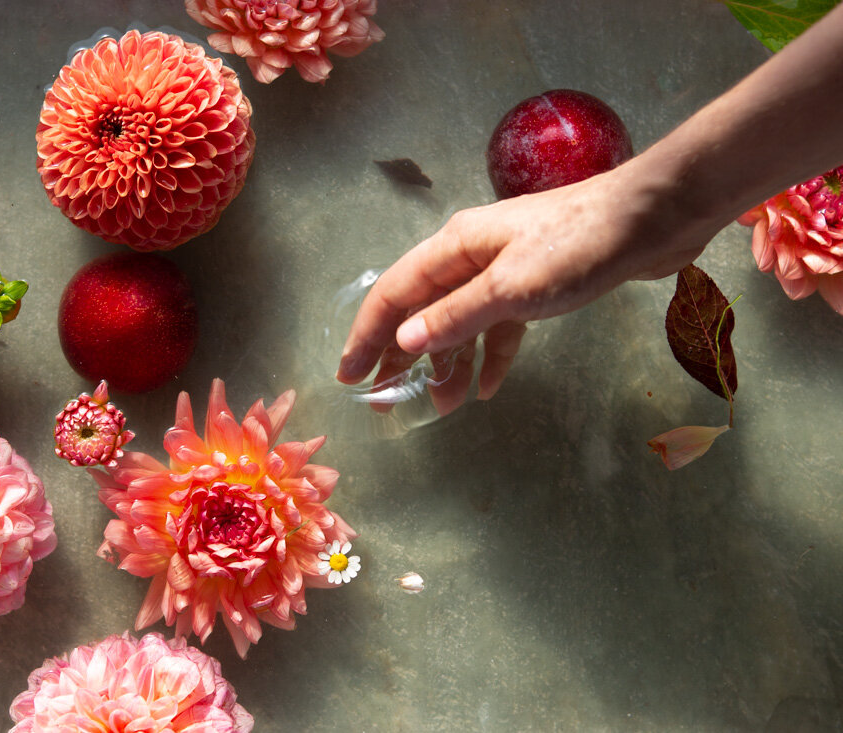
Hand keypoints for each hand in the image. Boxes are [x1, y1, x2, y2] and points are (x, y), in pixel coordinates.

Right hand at [335, 163, 715, 416]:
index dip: (367, 336)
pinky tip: (485, 387)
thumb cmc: (577, 246)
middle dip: (401, 356)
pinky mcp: (537, 285)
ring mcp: (504, 270)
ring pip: (460, 323)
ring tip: (439, 405)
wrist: (652, 219)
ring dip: (447, 364)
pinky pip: (499, 326)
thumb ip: (457, 317)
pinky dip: (489, 356)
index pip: (393, 295)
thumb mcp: (511, 288)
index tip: (349, 377)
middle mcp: (471, 256)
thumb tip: (404, 342)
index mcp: (454, 248)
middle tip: (385, 401)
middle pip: (421, 310)